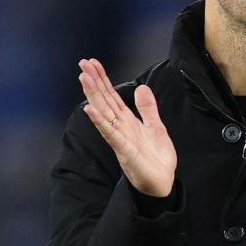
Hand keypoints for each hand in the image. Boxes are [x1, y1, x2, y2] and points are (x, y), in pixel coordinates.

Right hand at [78, 58, 176, 197]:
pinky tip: (90, 109)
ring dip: (93, 95)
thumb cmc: (156, 158)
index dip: (103, 79)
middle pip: (104, 100)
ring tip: (83, 78)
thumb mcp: (155, 127)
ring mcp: (120, 138)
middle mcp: (120, 127)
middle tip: (83, 63)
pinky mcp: (124, 151)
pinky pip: (110, 134)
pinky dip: (100, 121)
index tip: (92, 62)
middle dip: (94, 82)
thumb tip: (142, 87)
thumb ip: (147, 109)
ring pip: (103, 113)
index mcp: (127, 121)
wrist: (163, 182)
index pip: (111, 96)